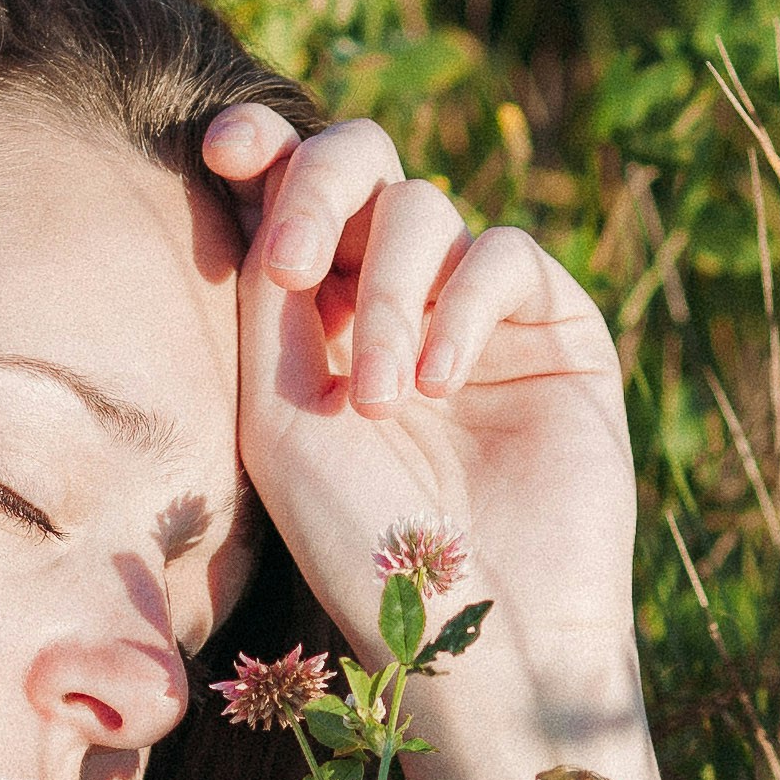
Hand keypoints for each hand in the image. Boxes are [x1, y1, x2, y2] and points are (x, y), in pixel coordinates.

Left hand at [205, 106, 642, 696]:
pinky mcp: (554, 326)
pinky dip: (459, 308)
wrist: (475, 630)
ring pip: (425, 209)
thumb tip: (252, 173)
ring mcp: (474, 309)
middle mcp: (391, 297)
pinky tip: (438, 388)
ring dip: (386, 294)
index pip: (284, 194)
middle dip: (319, 189)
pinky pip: (503, 255)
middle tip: (292, 264)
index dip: (259, 149)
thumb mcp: (279, 414)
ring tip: (381, 401)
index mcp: (310, 313)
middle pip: (361, 163)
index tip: (225, 149)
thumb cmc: (358, 544)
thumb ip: (269, 292)